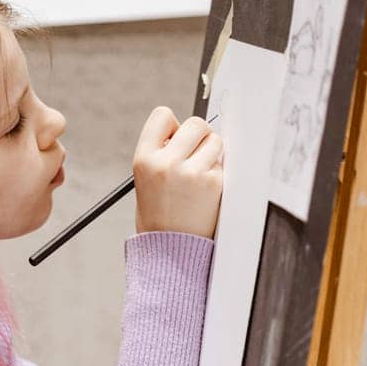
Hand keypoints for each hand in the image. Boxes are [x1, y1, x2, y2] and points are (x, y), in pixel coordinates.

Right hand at [132, 106, 223, 239]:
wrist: (168, 250)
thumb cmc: (158, 213)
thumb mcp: (146, 178)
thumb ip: (162, 151)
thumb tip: (188, 129)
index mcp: (144, 159)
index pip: (162, 115)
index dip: (172, 126)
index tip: (175, 139)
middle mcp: (166, 162)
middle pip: (195, 123)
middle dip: (198, 136)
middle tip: (194, 154)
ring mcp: (191, 172)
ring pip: (214, 140)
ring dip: (211, 153)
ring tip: (199, 174)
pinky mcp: (213, 183)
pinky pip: (222, 163)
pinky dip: (217, 173)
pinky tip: (205, 191)